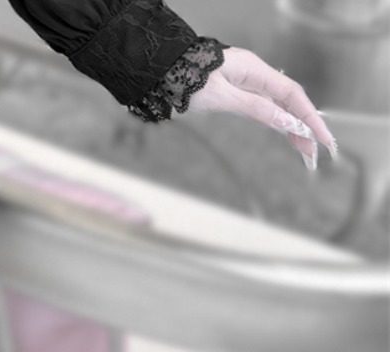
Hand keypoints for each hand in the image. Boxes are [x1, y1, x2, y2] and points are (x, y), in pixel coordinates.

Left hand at [185, 46, 337, 170]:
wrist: (158, 72)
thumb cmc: (184, 81)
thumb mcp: (222, 97)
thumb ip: (256, 109)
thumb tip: (286, 122)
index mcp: (254, 70)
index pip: (292, 95)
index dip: (310, 117)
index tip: (322, 139)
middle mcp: (253, 74)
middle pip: (287, 101)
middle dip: (303, 126)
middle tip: (313, 154)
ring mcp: (243, 83)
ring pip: (275, 106)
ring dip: (290, 127)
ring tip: (303, 150)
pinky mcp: (233, 91)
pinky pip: (261, 107)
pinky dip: (274, 121)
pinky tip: (283, 133)